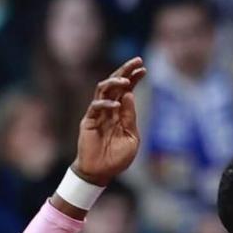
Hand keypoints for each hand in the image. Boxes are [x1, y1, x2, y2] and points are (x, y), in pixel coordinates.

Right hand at [76, 58, 146, 187]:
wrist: (101, 172)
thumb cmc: (117, 157)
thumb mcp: (131, 138)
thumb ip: (131, 117)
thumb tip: (131, 95)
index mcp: (121, 112)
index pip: (127, 89)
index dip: (134, 77)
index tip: (144, 68)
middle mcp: (109, 109)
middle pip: (115, 84)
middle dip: (125, 71)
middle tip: (137, 61)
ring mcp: (97, 113)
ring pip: (103, 90)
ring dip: (114, 82)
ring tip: (126, 80)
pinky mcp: (88, 121)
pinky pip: (95, 107)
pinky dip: (106, 104)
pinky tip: (116, 104)